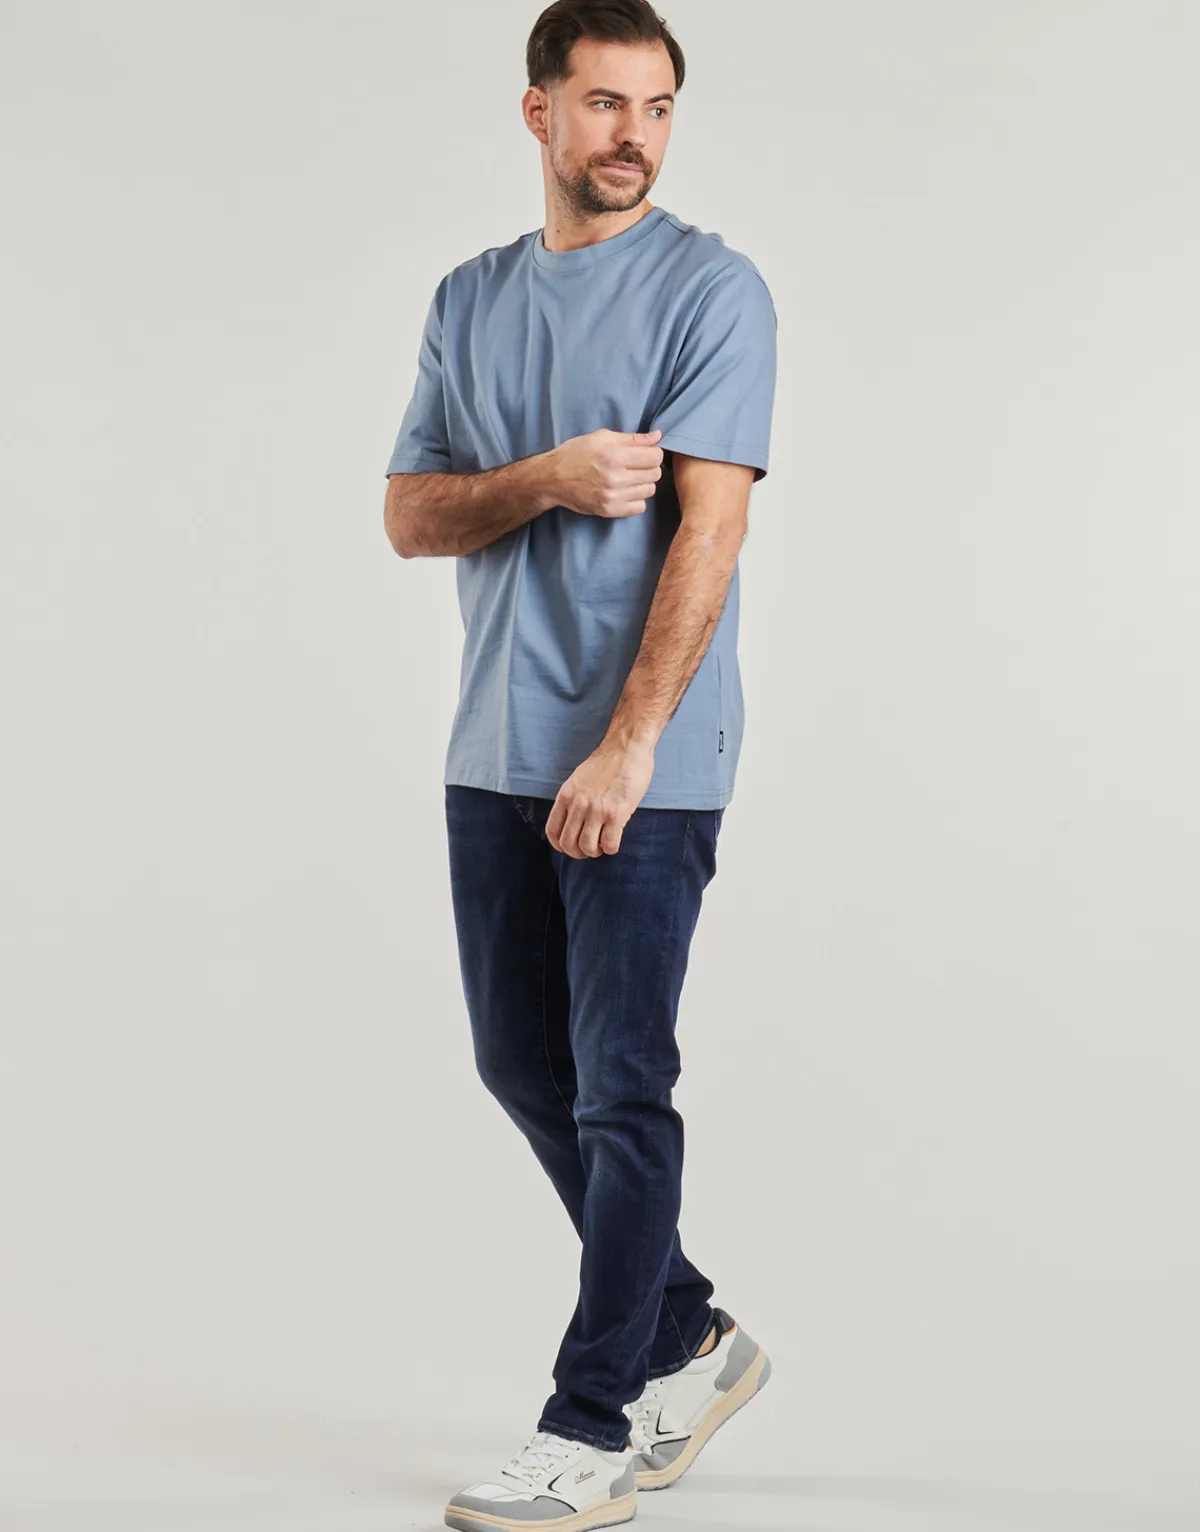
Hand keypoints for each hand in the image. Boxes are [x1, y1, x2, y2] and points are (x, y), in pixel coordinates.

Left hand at [545, 736, 656, 857]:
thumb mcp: (579, 779)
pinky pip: (609, 844)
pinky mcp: (617, 813)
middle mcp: (578, 804)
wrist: (627, 747)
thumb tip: (574, 821)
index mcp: (566, 796)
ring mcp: (597, 810)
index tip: (571, 846)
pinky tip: (615, 839)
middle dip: (579, 853)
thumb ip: (574, 800)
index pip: (553, 831)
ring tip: (603, 844)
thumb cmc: (607, 763)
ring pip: (587, 847)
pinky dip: (611, 848)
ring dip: (596, 852)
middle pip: (568, 844)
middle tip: (590, 849)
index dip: (561, 846)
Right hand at [548, 428, 663, 518]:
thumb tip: (658, 436)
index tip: (644, 453)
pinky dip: (636, 499)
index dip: (653, 453)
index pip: (655, 457)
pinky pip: (639, 507)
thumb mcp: (602, 437)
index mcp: (614, 455)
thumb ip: (632, 438)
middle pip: (654, 474)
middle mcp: (615, 478)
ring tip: (629, 478)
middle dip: (648, 467)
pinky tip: (625, 492)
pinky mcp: (609, 511)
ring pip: (649, 491)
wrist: (552, 478)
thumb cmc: (576, 453)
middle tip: (635, 465)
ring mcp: (613, 497)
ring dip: (643, 484)